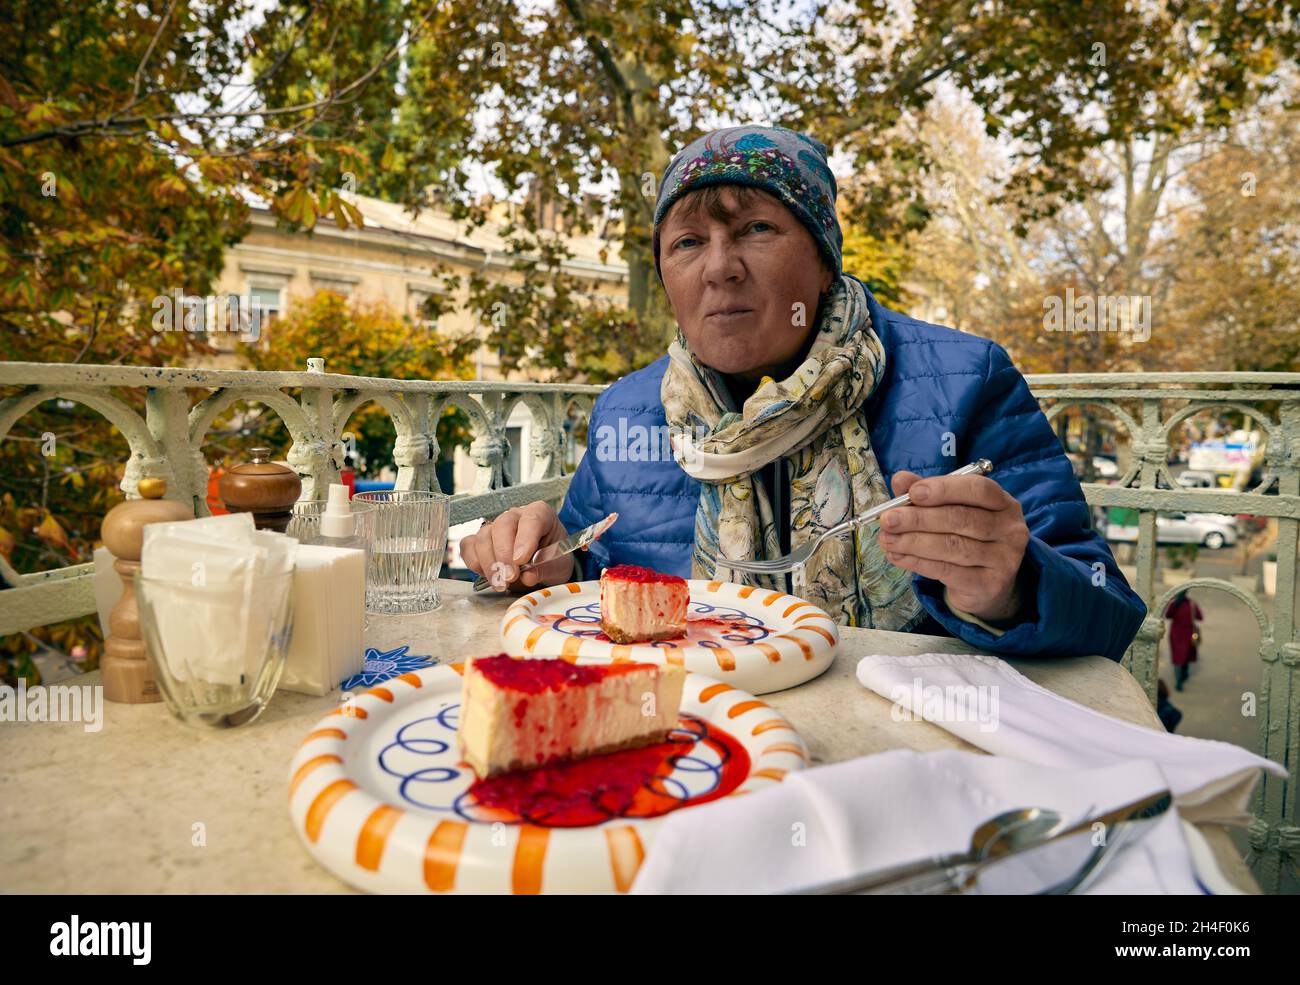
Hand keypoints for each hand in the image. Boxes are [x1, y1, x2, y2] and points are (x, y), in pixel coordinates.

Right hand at [461, 501, 575, 592]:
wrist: (542, 567)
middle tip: (510, 578)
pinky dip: (475, 563)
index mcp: (540, 514)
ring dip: (490, 564)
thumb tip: (528, 576)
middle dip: (503, 555)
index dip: (525, 539)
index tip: (521, 560)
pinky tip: (490, 577)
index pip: (531, 519)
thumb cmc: (553, 560)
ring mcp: (495, 527)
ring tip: (501, 584)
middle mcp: (515, 516)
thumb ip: (545, 569)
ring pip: (483, 538)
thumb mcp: (558, 566)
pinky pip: (469, 547)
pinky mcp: (479, 540)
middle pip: (502, 526)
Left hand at [877, 470, 1030, 623]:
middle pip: (961, 519)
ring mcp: (1004, 558)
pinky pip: (948, 571)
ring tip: (887, 539)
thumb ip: (925, 493)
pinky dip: (918, 563)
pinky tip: (898, 557)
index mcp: (1003, 502)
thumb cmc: (965, 538)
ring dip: (913, 542)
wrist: (985, 585)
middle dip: (919, 518)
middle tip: (888, 520)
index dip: (945, 489)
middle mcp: (1009, 529)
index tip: (913, 493)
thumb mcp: (948, 510)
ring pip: (952, 546)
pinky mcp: (990, 584)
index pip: (978, 489)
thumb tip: (900, 480)